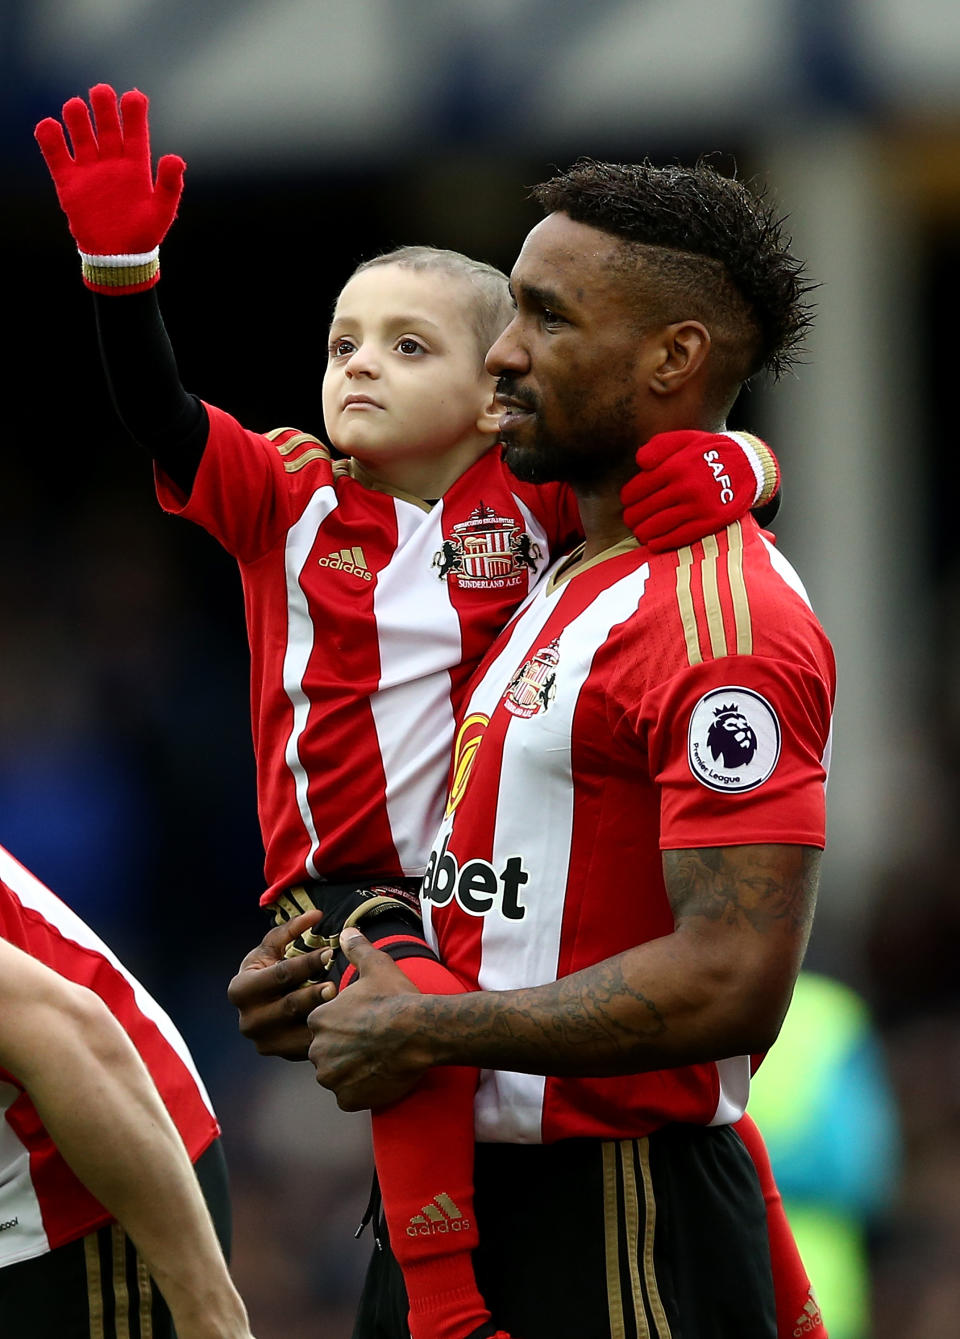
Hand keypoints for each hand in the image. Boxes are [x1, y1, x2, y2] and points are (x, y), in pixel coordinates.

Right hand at [35, 83, 184, 277]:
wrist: (117, 258)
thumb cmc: (143, 234)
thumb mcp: (161, 211)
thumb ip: (169, 185)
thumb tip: (176, 159)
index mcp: (136, 166)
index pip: (135, 132)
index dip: (133, 113)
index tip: (134, 97)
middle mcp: (112, 161)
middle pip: (106, 126)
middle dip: (103, 107)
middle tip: (101, 91)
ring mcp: (89, 169)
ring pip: (81, 134)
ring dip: (77, 117)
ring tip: (76, 106)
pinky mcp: (68, 181)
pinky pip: (56, 155)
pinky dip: (50, 139)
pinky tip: (50, 127)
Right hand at [226, 911, 335, 1059]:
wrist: (260, 1004)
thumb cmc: (268, 969)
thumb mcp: (271, 948)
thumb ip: (291, 929)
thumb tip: (316, 915)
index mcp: (240, 990)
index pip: (280, 975)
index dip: (306, 963)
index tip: (330, 952)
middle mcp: (248, 1020)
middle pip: (289, 1006)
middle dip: (315, 993)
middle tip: (337, 984)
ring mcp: (263, 1041)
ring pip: (298, 1030)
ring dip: (322, 1017)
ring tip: (343, 1005)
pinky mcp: (280, 1054)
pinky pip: (306, 1046)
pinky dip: (323, 1034)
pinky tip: (342, 1022)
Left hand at [307, 928, 427, 1110]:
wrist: (419, 1031)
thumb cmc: (396, 998)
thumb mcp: (377, 966)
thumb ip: (357, 949)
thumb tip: (347, 932)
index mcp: (319, 1019)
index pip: (323, 1026)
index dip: (345, 1025)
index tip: (364, 1022)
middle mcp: (318, 1050)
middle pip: (327, 1052)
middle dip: (344, 1049)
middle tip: (372, 1042)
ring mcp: (332, 1078)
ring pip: (337, 1075)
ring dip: (352, 1071)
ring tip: (377, 1059)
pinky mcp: (348, 1099)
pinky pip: (350, 1096)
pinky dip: (362, 1090)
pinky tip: (380, 1075)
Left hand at [621, 429, 779, 551]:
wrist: (750, 465)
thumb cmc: (711, 452)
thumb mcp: (685, 438)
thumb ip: (659, 446)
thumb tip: (639, 462)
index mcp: (677, 465)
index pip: (641, 486)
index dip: (628, 496)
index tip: (626, 500)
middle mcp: (686, 487)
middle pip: (646, 508)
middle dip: (633, 516)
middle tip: (629, 518)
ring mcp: (698, 506)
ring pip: (659, 525)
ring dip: (643, 531)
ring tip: (638, 531)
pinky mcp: (709, 522)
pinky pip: (680, 537)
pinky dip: (662, 542)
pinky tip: (653, 543)